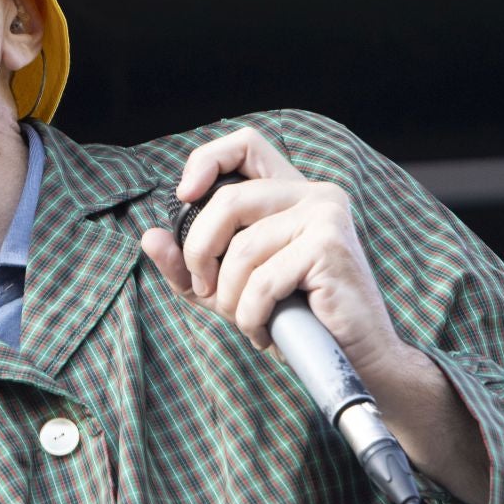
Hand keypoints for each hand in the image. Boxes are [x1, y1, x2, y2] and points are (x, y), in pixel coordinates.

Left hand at [139, 127, 403, 376]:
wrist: (354, 359)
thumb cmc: (292, 319)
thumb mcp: (226, 288)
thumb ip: (186, 262)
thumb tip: (149, 236)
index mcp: (291, 193)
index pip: (246, 145)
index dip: (206, 160)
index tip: (184, 196)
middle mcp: (314, 194)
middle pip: (228, 200)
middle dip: (201, 252)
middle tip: (207, 291)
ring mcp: (326, 217)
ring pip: (242, 249)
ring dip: (230, 297)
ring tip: (246, 319)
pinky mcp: (330, 248)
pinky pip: (263, 281)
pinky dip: (251, 315)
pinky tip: (265, 331)